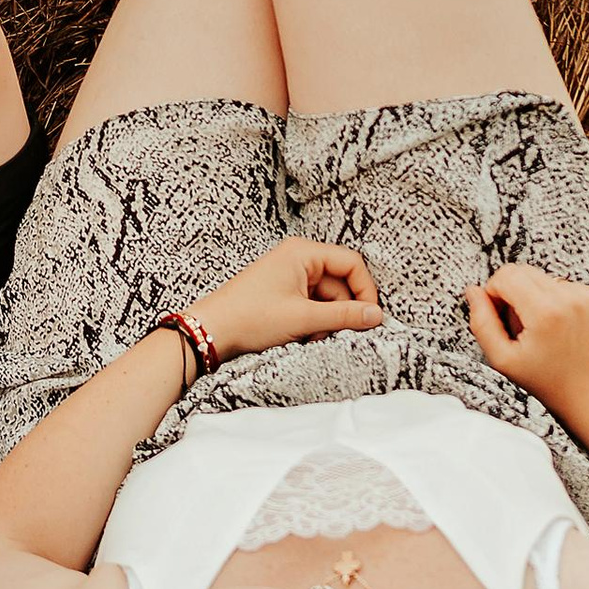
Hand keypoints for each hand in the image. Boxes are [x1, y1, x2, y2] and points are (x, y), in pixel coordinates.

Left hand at [199, 237, 379, 361]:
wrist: (211, 330)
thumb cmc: (251, 317)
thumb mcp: (303, 318)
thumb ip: (344, 316)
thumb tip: (376, 315)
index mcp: (303, 252)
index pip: (351, 263)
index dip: (365, 291)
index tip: (369, 318)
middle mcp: (298, 258)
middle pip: (340, 282)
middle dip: (340, 311)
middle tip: (330, 333)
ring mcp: (290, 275)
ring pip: (327, 298)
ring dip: (325, 321)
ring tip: (308, 336)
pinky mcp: (284, 292)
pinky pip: (312, 305)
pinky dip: (313, 322)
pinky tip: (300, 335)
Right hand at [463, 265, 588, 420]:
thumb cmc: (550, 383)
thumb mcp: (505, 360)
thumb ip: (482, 323)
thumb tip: (473, 292)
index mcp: (545, 312)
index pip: (506, 275)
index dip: (494, 293)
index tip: (500, 316)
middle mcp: (570, 299)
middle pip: (525, 271)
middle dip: (514, 294)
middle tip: (521, 327)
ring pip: (545, 279)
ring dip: (538, 298)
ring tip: (545, 332)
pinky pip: (567, 287)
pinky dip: (559, 303)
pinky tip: (563, 329)